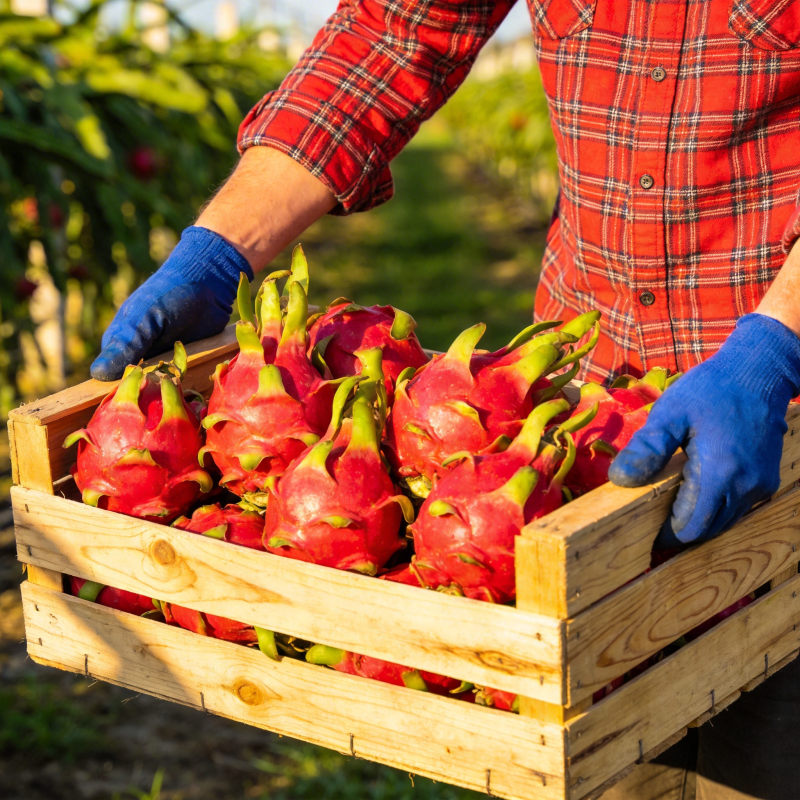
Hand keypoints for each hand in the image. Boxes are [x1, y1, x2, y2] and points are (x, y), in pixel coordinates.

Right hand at [90, 227, 251, 380]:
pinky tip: (195, 385)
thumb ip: (126, 344)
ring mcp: (163, 360)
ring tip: (182, 388)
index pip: (112, 381)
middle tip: (166, 394)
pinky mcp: (186, 361)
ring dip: (171, 389)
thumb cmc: (169, 295)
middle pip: (140, 388)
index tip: (139, 403)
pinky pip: (184, 380)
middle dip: (151, 394)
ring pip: (163, 387)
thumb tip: (98, 373)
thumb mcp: (144, 319)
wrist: (207, 282)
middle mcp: (139, 356)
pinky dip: (189, 382)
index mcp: (119, 345)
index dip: (123, 394)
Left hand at [608, 314, 799, 544]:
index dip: (667, 536)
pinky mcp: (767, 480)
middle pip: (708, 530)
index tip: (645, 534)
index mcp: (719, 473)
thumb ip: (647, 448)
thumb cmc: (710, 390)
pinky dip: (717, 508)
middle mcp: (745, 486)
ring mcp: (760, 485)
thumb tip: (619, 479)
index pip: (691, 527)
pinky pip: (738, 507)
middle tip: (653, 523)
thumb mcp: (670, 413)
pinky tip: (696, 491)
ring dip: (700, 520)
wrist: (758, 373)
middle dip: (681, 531)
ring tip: (671, 509)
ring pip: (725, 521)